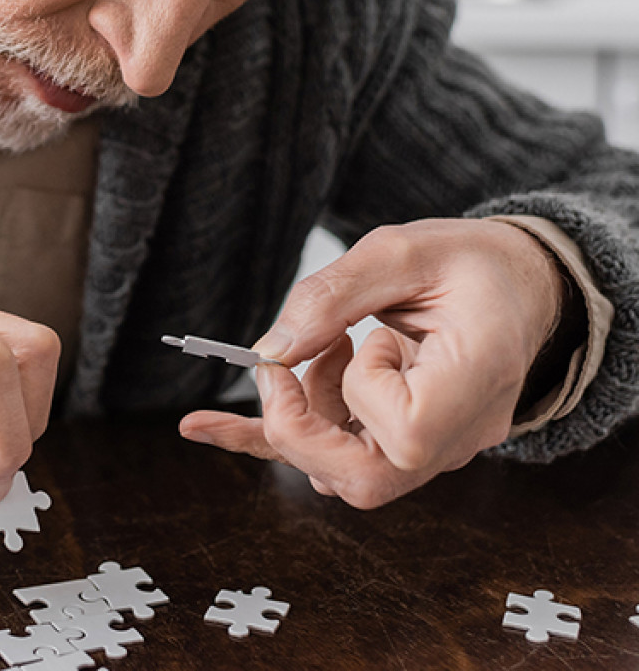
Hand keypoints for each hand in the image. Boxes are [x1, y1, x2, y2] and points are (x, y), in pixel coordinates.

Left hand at [178, 219, 563, 506]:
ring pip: (342, 469)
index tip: (338, 340)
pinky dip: (279, 430)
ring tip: (322, 343)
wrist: (520, 284)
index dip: (353, 394)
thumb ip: (333, 295)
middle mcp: (460, 434)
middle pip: (364, 478)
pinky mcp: (408, 440)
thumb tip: (270, 348)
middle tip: (273, 367)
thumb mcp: (402, 251)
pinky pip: (339, 453)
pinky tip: (209, 425)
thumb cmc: (474, 262)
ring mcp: (435, 446)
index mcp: (479, 383)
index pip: (406, 432)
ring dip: (302, 412)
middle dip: (296, 427)